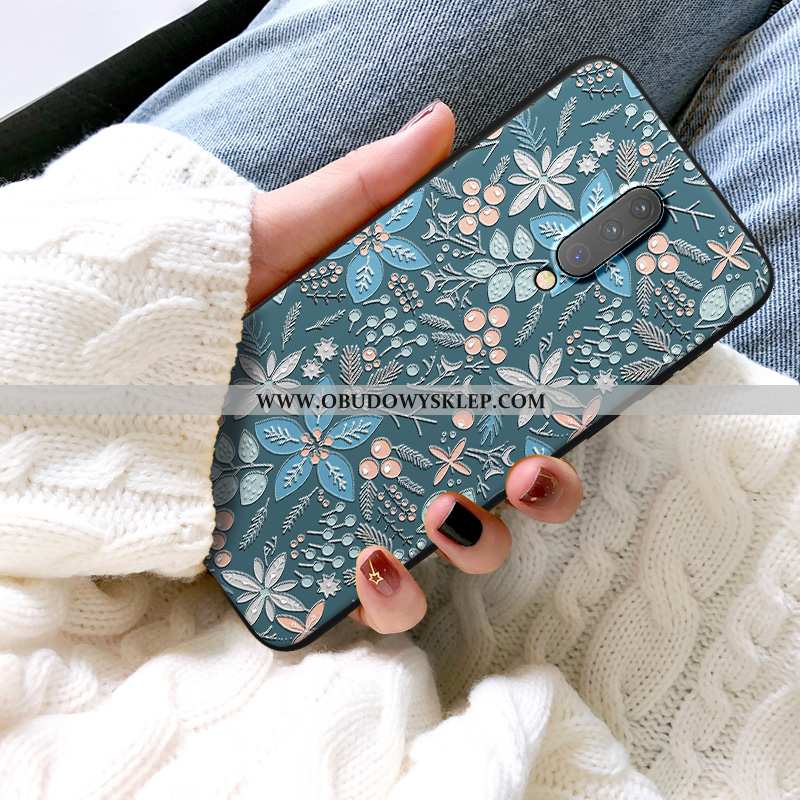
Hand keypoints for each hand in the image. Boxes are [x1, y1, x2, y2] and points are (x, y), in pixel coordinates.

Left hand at [248, 102, 582, 634]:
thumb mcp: (291, 236)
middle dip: (540, 494)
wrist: (135, 357)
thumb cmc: (223, 300)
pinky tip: (368, 561)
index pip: (512, 409)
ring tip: (443, 512)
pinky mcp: (311, 554)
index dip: (558, 418)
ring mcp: (361, 505)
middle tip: (528, 469)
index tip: (577, 407)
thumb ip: (363, 188)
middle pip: (504, 491)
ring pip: (451, 552)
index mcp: (419, 382)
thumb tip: (440, 123)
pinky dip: (387, 597)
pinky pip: (371, 598)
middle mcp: (404, 448)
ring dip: (472, 545)